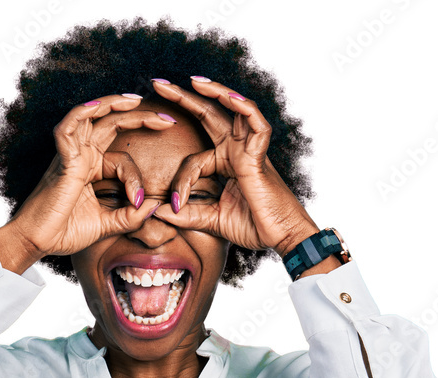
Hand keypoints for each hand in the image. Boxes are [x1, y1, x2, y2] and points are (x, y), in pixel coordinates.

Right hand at [0, 94, 176, 264]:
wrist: (37, 243)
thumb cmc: (65, 232)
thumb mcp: (107, 225)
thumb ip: (130, 217)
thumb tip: (154, 206)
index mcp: (92, 168)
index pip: (123, 158)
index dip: (136, 178)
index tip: (140, 201)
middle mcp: (82, 156)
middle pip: (112, 124)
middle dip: (140, 117)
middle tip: (167, 119)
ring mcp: (71, 156)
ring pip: (91, 117)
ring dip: (113, 104)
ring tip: (137, 100)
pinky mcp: (61, 162)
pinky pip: (67, 130)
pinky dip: (80, 114)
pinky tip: (97, 106)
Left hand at [150, 78, 318, 256]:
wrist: (281, 237)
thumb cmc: (253, 226)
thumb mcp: (211, 220)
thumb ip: (185, 215)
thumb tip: (155, 211)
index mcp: (225, 164)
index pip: (193, 160)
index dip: (181, 181)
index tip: (172, 203)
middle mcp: (236, 152)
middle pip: (209, 115)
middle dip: (185, 98)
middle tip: (158, 85)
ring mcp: (249, 152)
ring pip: (235, 110)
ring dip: (215, 92)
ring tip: (193, 80)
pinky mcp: (260, 158)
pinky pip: (257, 126)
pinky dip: (246, 110)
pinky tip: (231, 97)